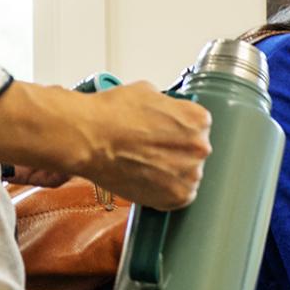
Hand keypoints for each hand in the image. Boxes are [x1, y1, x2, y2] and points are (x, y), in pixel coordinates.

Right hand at [0, 79, 210, 210]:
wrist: (89, 138)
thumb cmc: (111, 114)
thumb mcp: (147, 93)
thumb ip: (168, 106)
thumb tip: (170, 111)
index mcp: (199, 120)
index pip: (198, 128)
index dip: (178, 132)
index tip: (165, 136)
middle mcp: (201, 147)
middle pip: (195, 153)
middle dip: (176, 152)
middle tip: (151, 152)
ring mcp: (191, 174)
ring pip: (188, 175)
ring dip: (171, 173)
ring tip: (144, 166)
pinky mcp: (177, 197)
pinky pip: (178, 196)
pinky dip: (164, 192)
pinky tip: (147, 180)